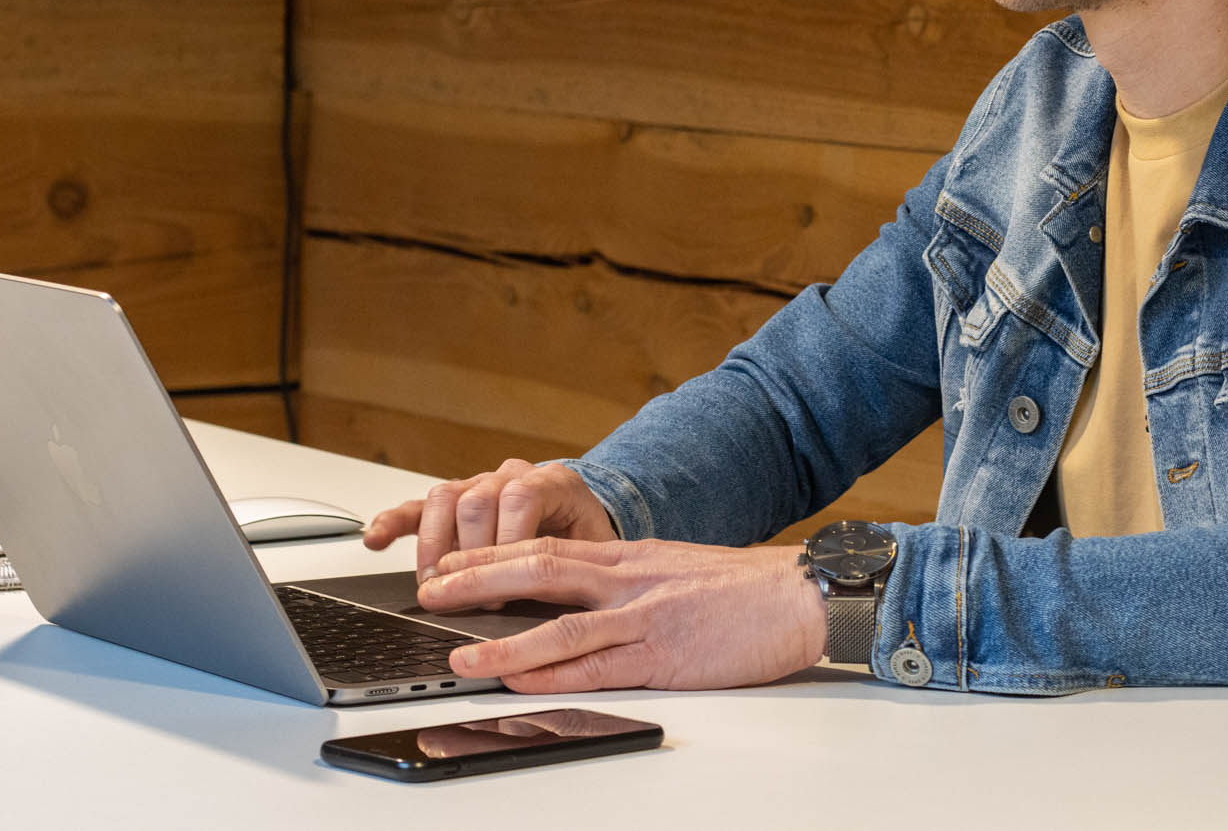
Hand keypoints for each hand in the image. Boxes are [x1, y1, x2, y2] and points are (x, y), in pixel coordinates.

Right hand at [362, 458, 616, 578]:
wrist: (583, 515)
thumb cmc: (586, 538)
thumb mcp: (595, 552)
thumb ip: (575, 568)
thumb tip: (553, 611)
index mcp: (552, 483)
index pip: (521, 498)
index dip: (509, 542)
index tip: (505, 588)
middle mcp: (511, 476)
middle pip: (477, 500)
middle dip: (469, 554)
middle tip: (469, 598)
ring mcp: (479, 485)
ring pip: (445, 497)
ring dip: (433, 546)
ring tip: (432, 585)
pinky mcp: (454, 503)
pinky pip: (419, 505)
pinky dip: (394, 522)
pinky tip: (375, 540)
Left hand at [416, 536, 829, 692]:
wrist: (799, 595)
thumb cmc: (742, 590)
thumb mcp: (673, 569)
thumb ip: (626, 580)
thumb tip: (579, 595)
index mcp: (629, 557)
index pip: (547, 546)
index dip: (491, 554)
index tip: (449, 562)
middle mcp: (628, 580)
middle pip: (539, 571)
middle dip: (477, 580)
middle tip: (429, 589)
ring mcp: (643, 618)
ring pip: (559, 623)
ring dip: (502, 640)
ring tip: (458, 653)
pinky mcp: (663, 656)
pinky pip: (598, 665)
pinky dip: (553, 674)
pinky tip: (521, 681)